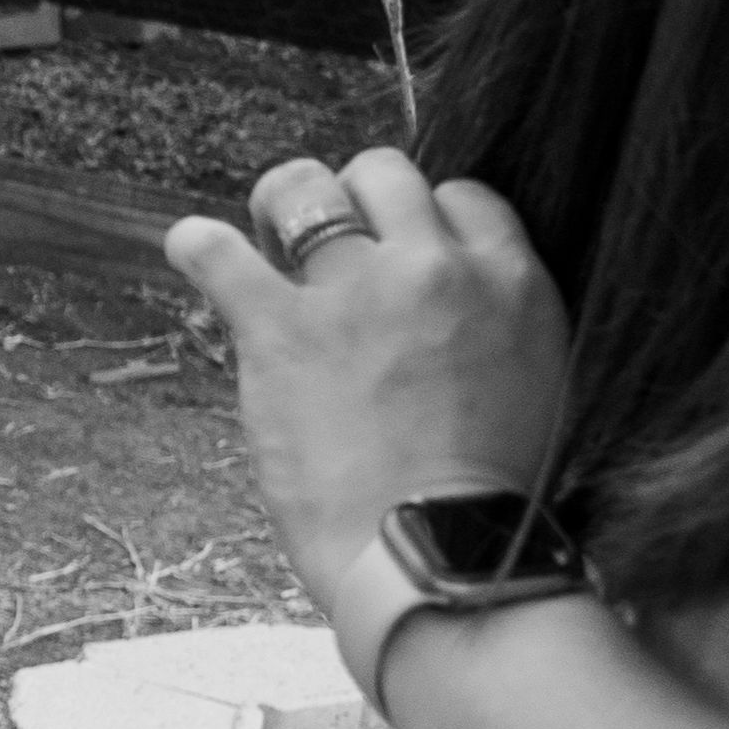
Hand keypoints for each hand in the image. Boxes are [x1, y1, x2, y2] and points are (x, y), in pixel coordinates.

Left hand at [159, 148, 574, 603]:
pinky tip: (192, 252)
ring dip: (279, 204)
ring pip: (305, 189)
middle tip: (326, 244)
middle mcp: (436, 269)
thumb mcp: (536, 385)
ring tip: (263, 238)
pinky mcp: (282, 330)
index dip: (422, 219)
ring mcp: (356, 293)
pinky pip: (217, 251)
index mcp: (512, 282)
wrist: (438, 555)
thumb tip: (450, 311)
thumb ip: (496, 328)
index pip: (462, 196)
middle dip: (351, 199)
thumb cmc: (487, 498)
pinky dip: (196, 245)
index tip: (399, 253)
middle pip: (384, 173)